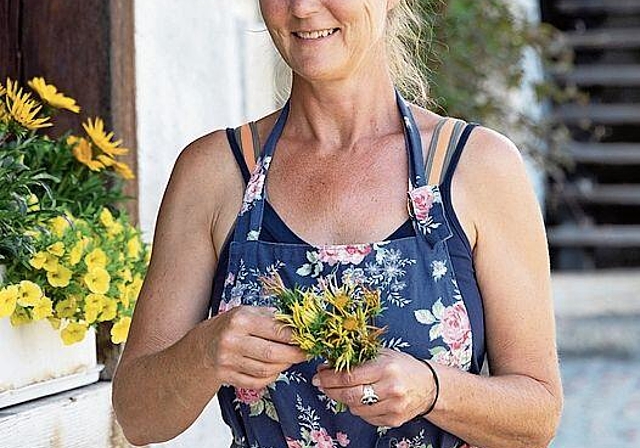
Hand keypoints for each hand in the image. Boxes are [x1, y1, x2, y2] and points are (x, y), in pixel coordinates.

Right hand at [202, 306, 306, 389]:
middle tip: (304, 354)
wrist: (204, 344)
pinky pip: (256, 382)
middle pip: (272, 354)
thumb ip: (272, 317)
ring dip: (283, 366)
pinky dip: (270, 378)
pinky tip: (274, 369)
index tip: (307, 339)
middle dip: (294, 355)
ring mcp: (228, 360)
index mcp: (241, 320)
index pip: (275, 330)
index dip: (295, 337)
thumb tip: (299, 325)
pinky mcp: (226, 376)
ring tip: (289, 360)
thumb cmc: (232, 325)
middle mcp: (232, 340)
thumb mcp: (249, 312)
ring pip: (265, 370)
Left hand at [312, 349, 437, 426]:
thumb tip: (329, 363)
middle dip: (330, 390)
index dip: (329, 377)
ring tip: (342, 390)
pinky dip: (358, 409)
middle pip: (349, 395)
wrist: (430, 386)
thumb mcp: (384, 354)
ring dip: (343, 400)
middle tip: (321, 384)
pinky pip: (366, 417)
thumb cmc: (403, 366)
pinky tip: (360, 399)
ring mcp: (393, 407)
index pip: (349, 376)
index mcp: (385, 368)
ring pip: (355, 408)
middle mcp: (390, 388)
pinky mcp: (394, 420)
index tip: (318, 375)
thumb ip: (359, 358)